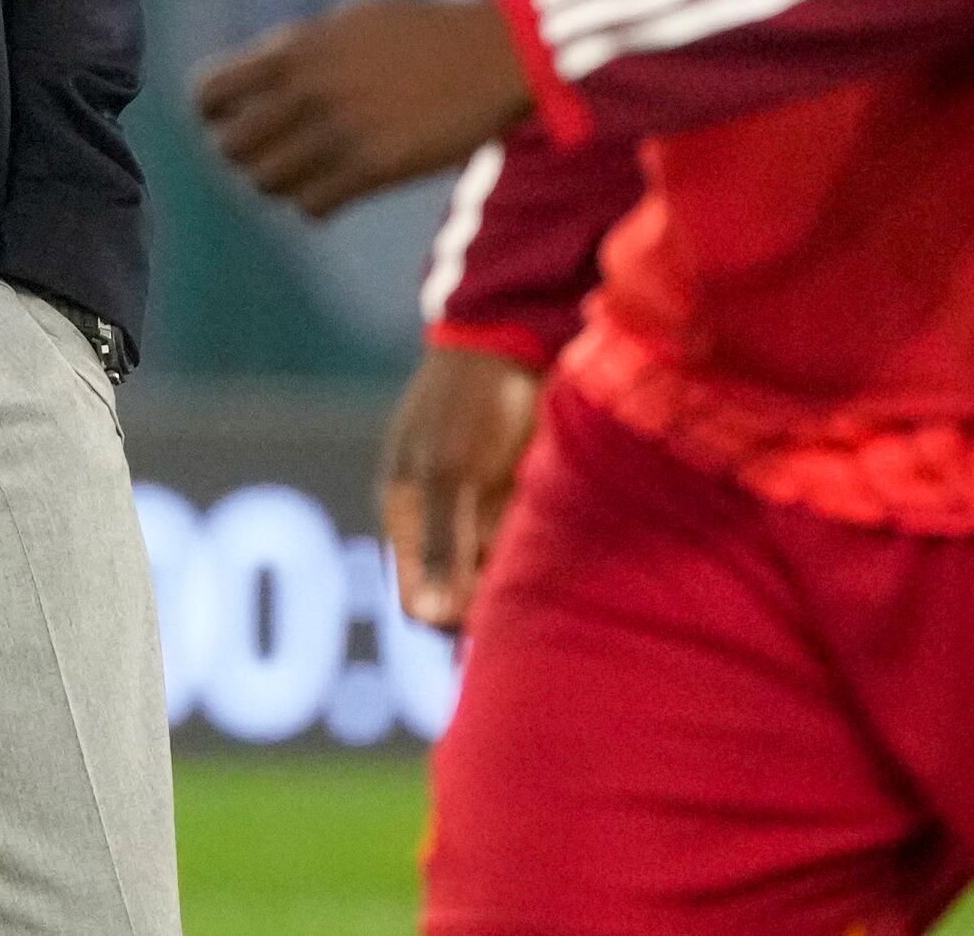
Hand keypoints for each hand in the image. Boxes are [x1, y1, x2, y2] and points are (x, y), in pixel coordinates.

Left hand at [196, 0, 532, 216]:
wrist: (493, 53)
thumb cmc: (424, 32)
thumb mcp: (349, 24)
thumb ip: (300, 52)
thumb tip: (255, 78)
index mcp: (297, 50)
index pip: (211, 93)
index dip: (214, 112)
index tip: (230, 117)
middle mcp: (309, 91)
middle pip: (232, 147)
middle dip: (244, 153)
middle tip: (269, 152)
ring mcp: (341, 133)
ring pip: (267, 182)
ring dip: (279, 182)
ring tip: (303, 172)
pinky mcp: (375, 169)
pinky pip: (312, 206)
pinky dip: (314, 203)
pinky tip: (333, 189)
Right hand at [379, 343, 540, 628]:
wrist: (515, 343)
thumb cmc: (468, 404)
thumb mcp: (449, 473)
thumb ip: (442, 545)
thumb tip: (429, 617)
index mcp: (408, 520)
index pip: (418, 602)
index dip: (447, 623)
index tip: (490, 629)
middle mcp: (445, 527)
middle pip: (461, 598)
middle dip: (489, 611)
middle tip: (529, 615)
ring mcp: (484, 516)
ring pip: (499, 579)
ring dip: (519, 586)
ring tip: (551, 582)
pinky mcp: (521, 504)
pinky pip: (528, 552)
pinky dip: (544, 560)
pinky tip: (565, 561)